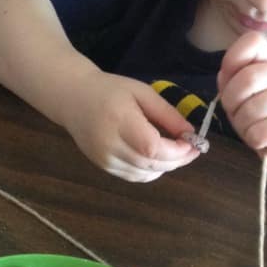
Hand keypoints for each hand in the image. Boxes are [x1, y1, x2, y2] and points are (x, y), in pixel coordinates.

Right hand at [62, 72, 200, 181]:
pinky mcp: (103, 167)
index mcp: (119, 120)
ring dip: (166, 167)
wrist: (73, 98)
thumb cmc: (110, 90)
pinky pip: (134, 176)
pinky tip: (158, 158)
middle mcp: (109, 144)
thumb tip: (190, 134)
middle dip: (177, 160)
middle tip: (193, 149)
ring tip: (178, 153)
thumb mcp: (142, 92)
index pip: (151, 147)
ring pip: (144, 174)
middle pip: (150, 163)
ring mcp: (104, 159)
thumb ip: (167, 114)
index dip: (176, 150)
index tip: (192, 142)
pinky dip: (151, 171)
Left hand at [218, 32, 266, 173]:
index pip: (252, 41)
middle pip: (247, 79)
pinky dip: (254, 139)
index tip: (229, 79)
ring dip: (242, 126)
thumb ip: (232, 80)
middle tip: (237, 113)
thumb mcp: (244, 95)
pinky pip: (260, 131)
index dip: (232, 59)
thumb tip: (224, 75)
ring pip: (251, 110)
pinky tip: (264, 138)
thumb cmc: (264, 116)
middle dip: (231, 102)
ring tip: (252, 128)